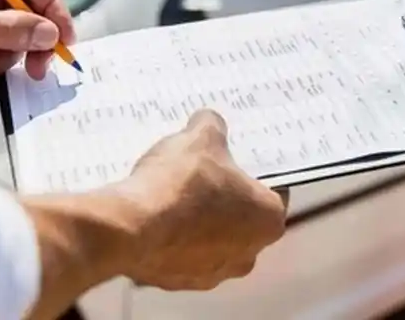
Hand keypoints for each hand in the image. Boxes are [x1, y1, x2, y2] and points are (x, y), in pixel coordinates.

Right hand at [111, 109, 288, 290]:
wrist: (131, 228)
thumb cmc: (180, 183)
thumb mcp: (201, 138)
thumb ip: (212, 126)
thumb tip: (209, 122)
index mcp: (268, 220)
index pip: (273, 193)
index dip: (253, 174)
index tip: (235, 161)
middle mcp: (248, 254)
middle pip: (242, 219)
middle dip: (225, 199)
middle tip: (203, 174)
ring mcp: (213, 274)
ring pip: (211, 241)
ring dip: (198, 222)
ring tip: (173, 194)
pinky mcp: (179, 282)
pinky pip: (181, 255)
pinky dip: (172, 239)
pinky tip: (154, 217)